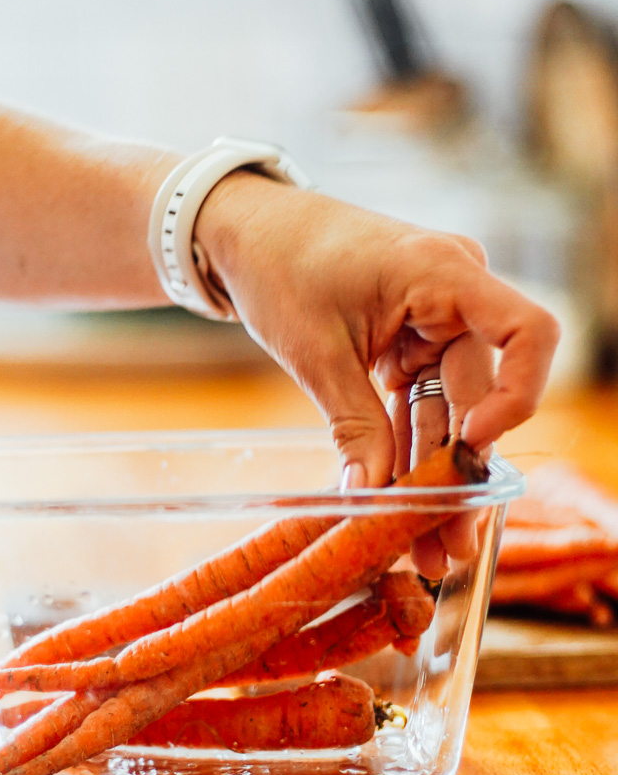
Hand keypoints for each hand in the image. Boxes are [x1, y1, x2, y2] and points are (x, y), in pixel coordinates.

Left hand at [196, 175, 558, 569]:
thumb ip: (354, 424)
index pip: (528, 334)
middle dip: (459, 474)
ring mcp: (434, 319)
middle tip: (448, 545)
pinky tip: (400, 502)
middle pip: (480, 395)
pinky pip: (419, 402)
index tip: (472, 449)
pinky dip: (406, 447)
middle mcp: (454, 295)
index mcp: (444, 274)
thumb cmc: (280, 263)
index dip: (517, 399)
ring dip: (432, 474)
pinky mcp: (409, 340)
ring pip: (447, 409)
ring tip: (423, 546)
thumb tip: (372, 500)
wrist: (247, 229)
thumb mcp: (316, 352)